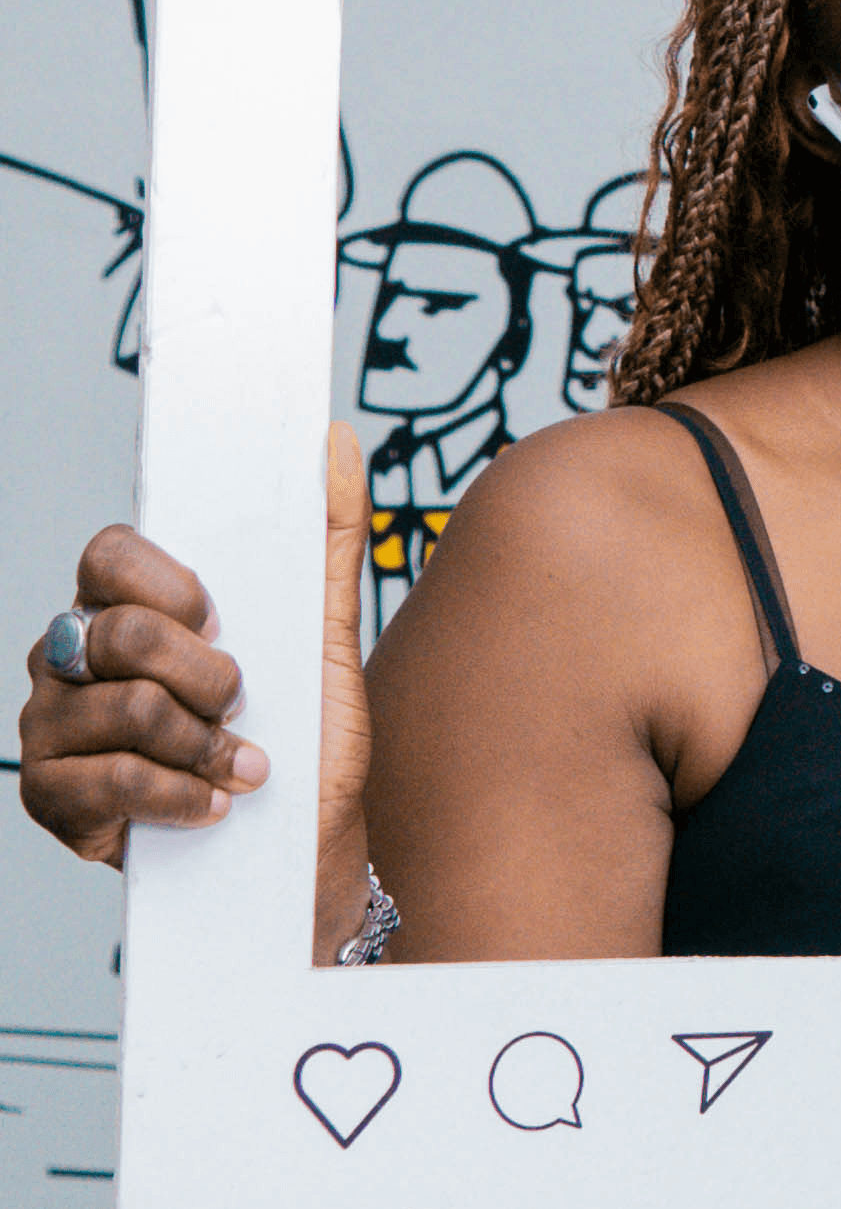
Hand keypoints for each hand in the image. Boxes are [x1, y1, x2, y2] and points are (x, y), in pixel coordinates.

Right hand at [18, 424, 377, 963]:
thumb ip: (330, 537)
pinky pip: (111, 781)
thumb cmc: (308, 739)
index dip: (165, 583)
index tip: (219, 617)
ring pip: (122, 707)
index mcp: (126, 607)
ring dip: (204, 741)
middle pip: (116, 632)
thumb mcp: (328, 636)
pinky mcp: (52, 802)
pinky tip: (215, 804)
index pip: (106, 553)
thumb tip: (337, 439)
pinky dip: (184, 793)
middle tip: (241, 701)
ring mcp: (51, 731)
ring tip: (242, 763)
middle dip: (204, 673)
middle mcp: (71, 661)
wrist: (306, 854)